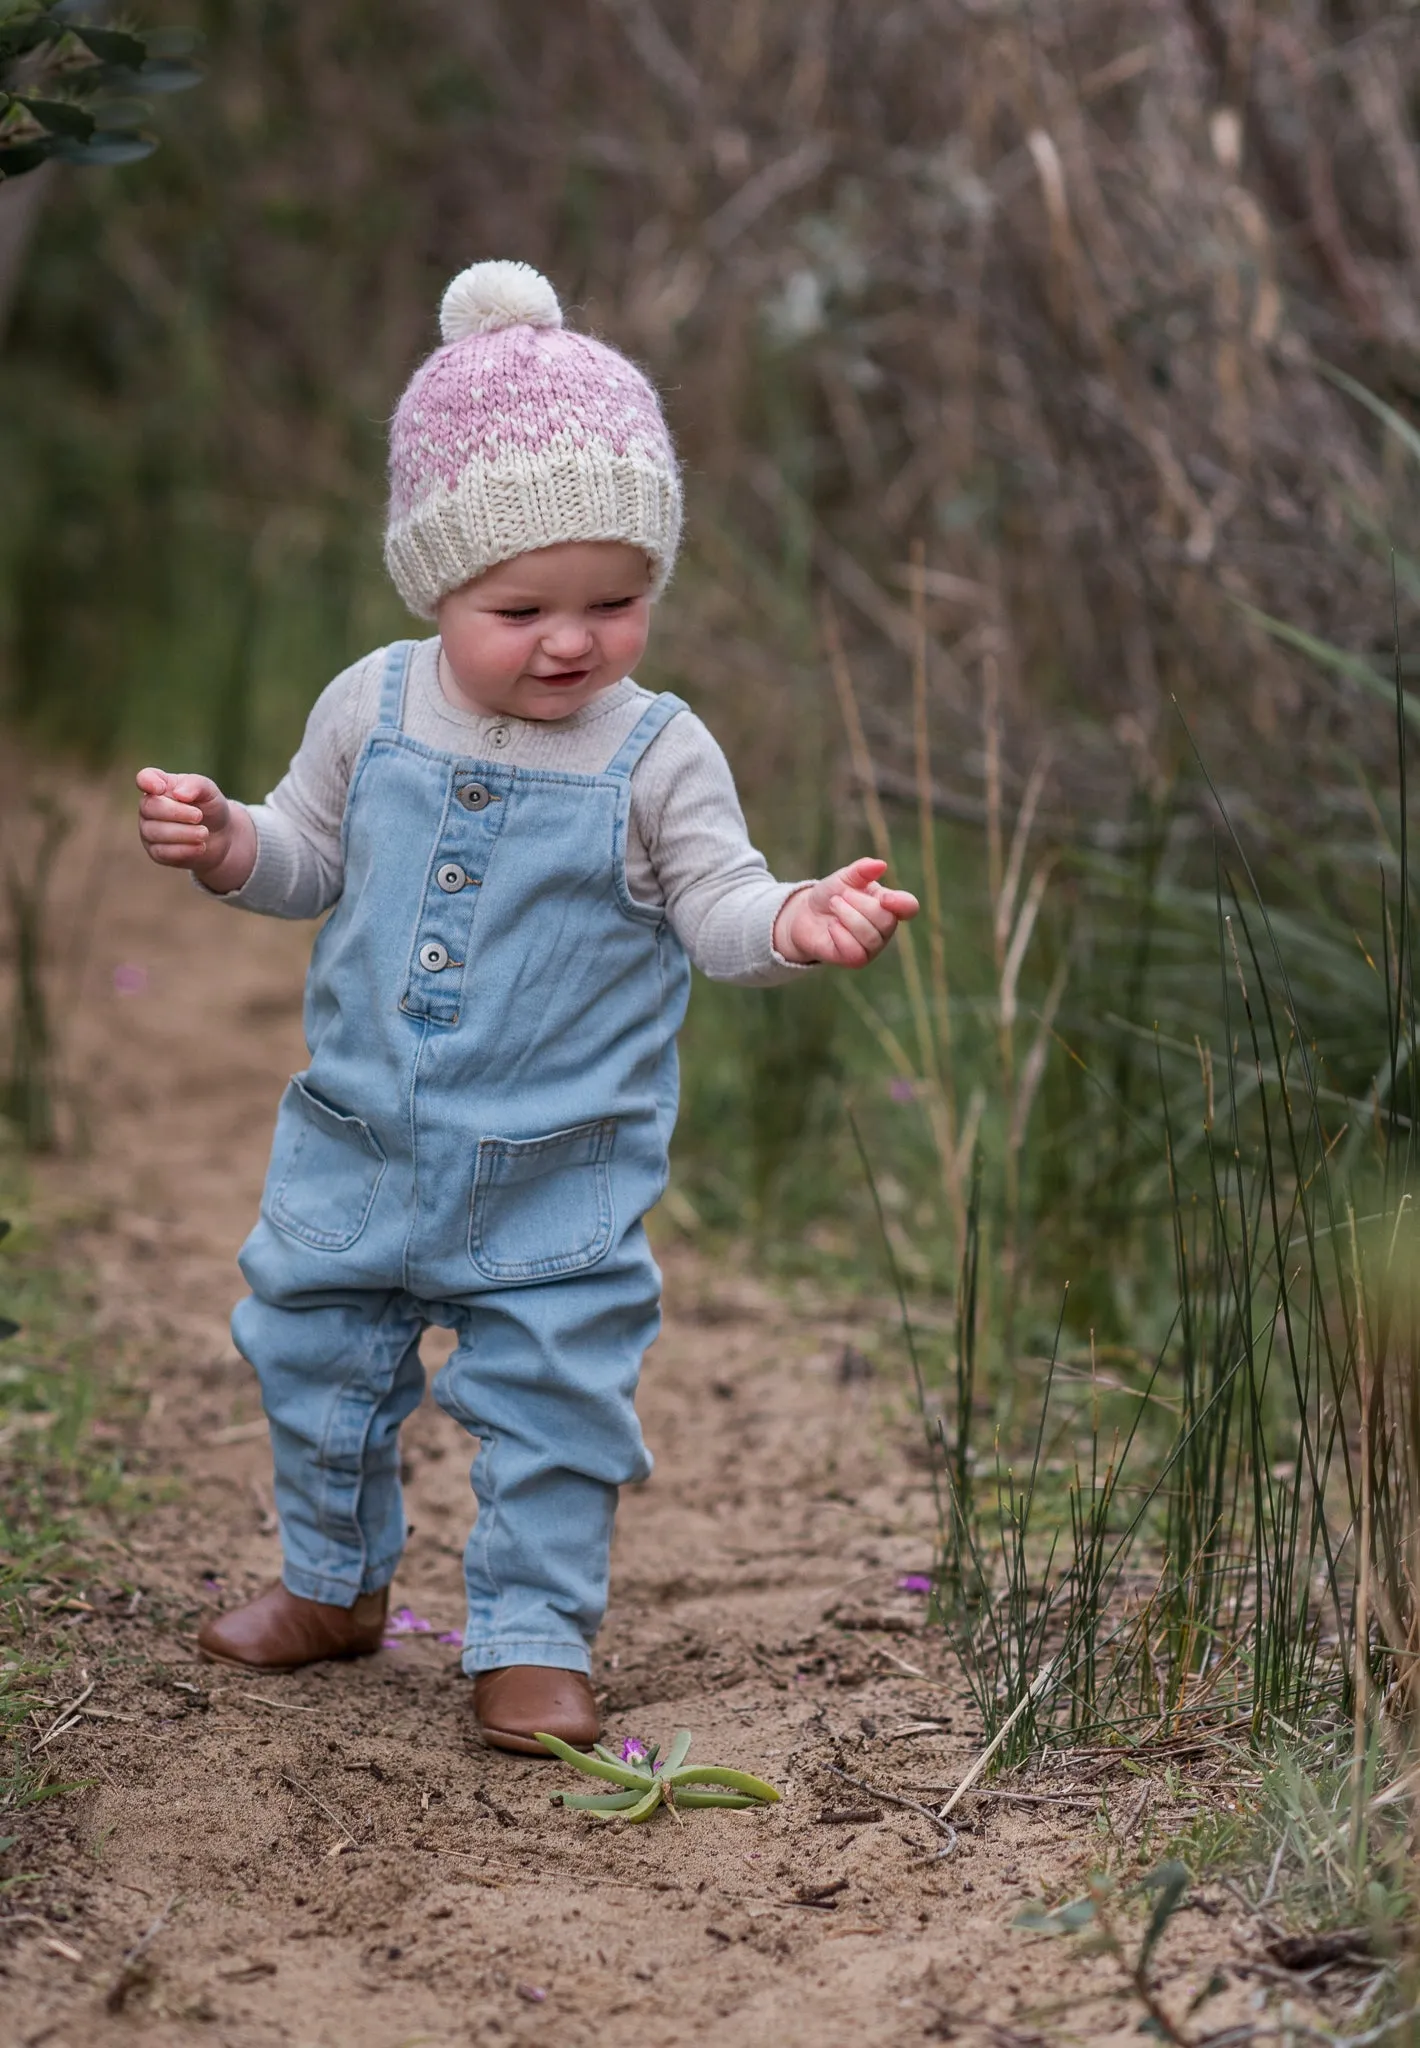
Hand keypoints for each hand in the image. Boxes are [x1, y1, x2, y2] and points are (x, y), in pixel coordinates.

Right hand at [135, 768, 257, 893]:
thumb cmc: (210, 808)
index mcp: (160, 785)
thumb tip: (178, 794)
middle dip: (176, 812)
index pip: (144, 778)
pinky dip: (183, 849)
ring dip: (183, 833)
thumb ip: (195, 785)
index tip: (162, 788)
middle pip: (149, 807)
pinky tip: (200, 847)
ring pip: (154, 832)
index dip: (148, 782)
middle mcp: (149, 807)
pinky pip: (161, 852)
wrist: (221, 836)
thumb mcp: (209, 791)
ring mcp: (149, 830)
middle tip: (199, 816)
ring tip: (204, 833)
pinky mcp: (156, 852)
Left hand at [773, 856, 919, 968]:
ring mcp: (872, 946)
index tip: (884, 897)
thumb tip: (880, 865)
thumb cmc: (831, 895)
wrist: (806, 915)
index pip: (909, 907)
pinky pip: (855, 951)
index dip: (901, 903)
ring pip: (871, 937)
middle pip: (886, 921)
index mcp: (888, 905)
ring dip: (847, 916)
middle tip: (838, 897)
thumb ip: (861, 870)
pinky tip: (832, 926)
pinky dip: (840, 935)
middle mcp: (885, 928)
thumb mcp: (843, 878)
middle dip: (858, 904)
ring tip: (833, 906)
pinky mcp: (857, 960)